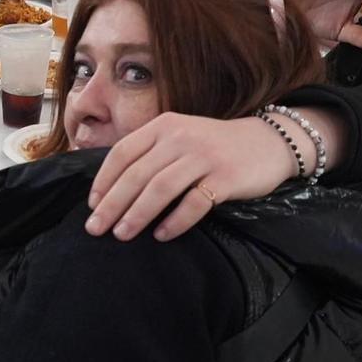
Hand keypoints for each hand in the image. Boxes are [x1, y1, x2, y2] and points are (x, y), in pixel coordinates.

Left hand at [84, 113, 300, 242]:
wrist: (268, 142)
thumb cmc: (213, 146)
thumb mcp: (179, 137)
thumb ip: (150, 154)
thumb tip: (112, 190)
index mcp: (163, 126)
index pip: (122, 153)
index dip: (104, 180)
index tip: (93, 205)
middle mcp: (180, 138)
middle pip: (137, 174)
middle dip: (112, 204)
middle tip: (96, 228)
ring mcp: (204, 157)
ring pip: (160, 189)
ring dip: (137, 214)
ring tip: (122, 234)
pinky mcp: (226, 177)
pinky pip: (194, 203)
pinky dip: (175, 221)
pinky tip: (162, 235)